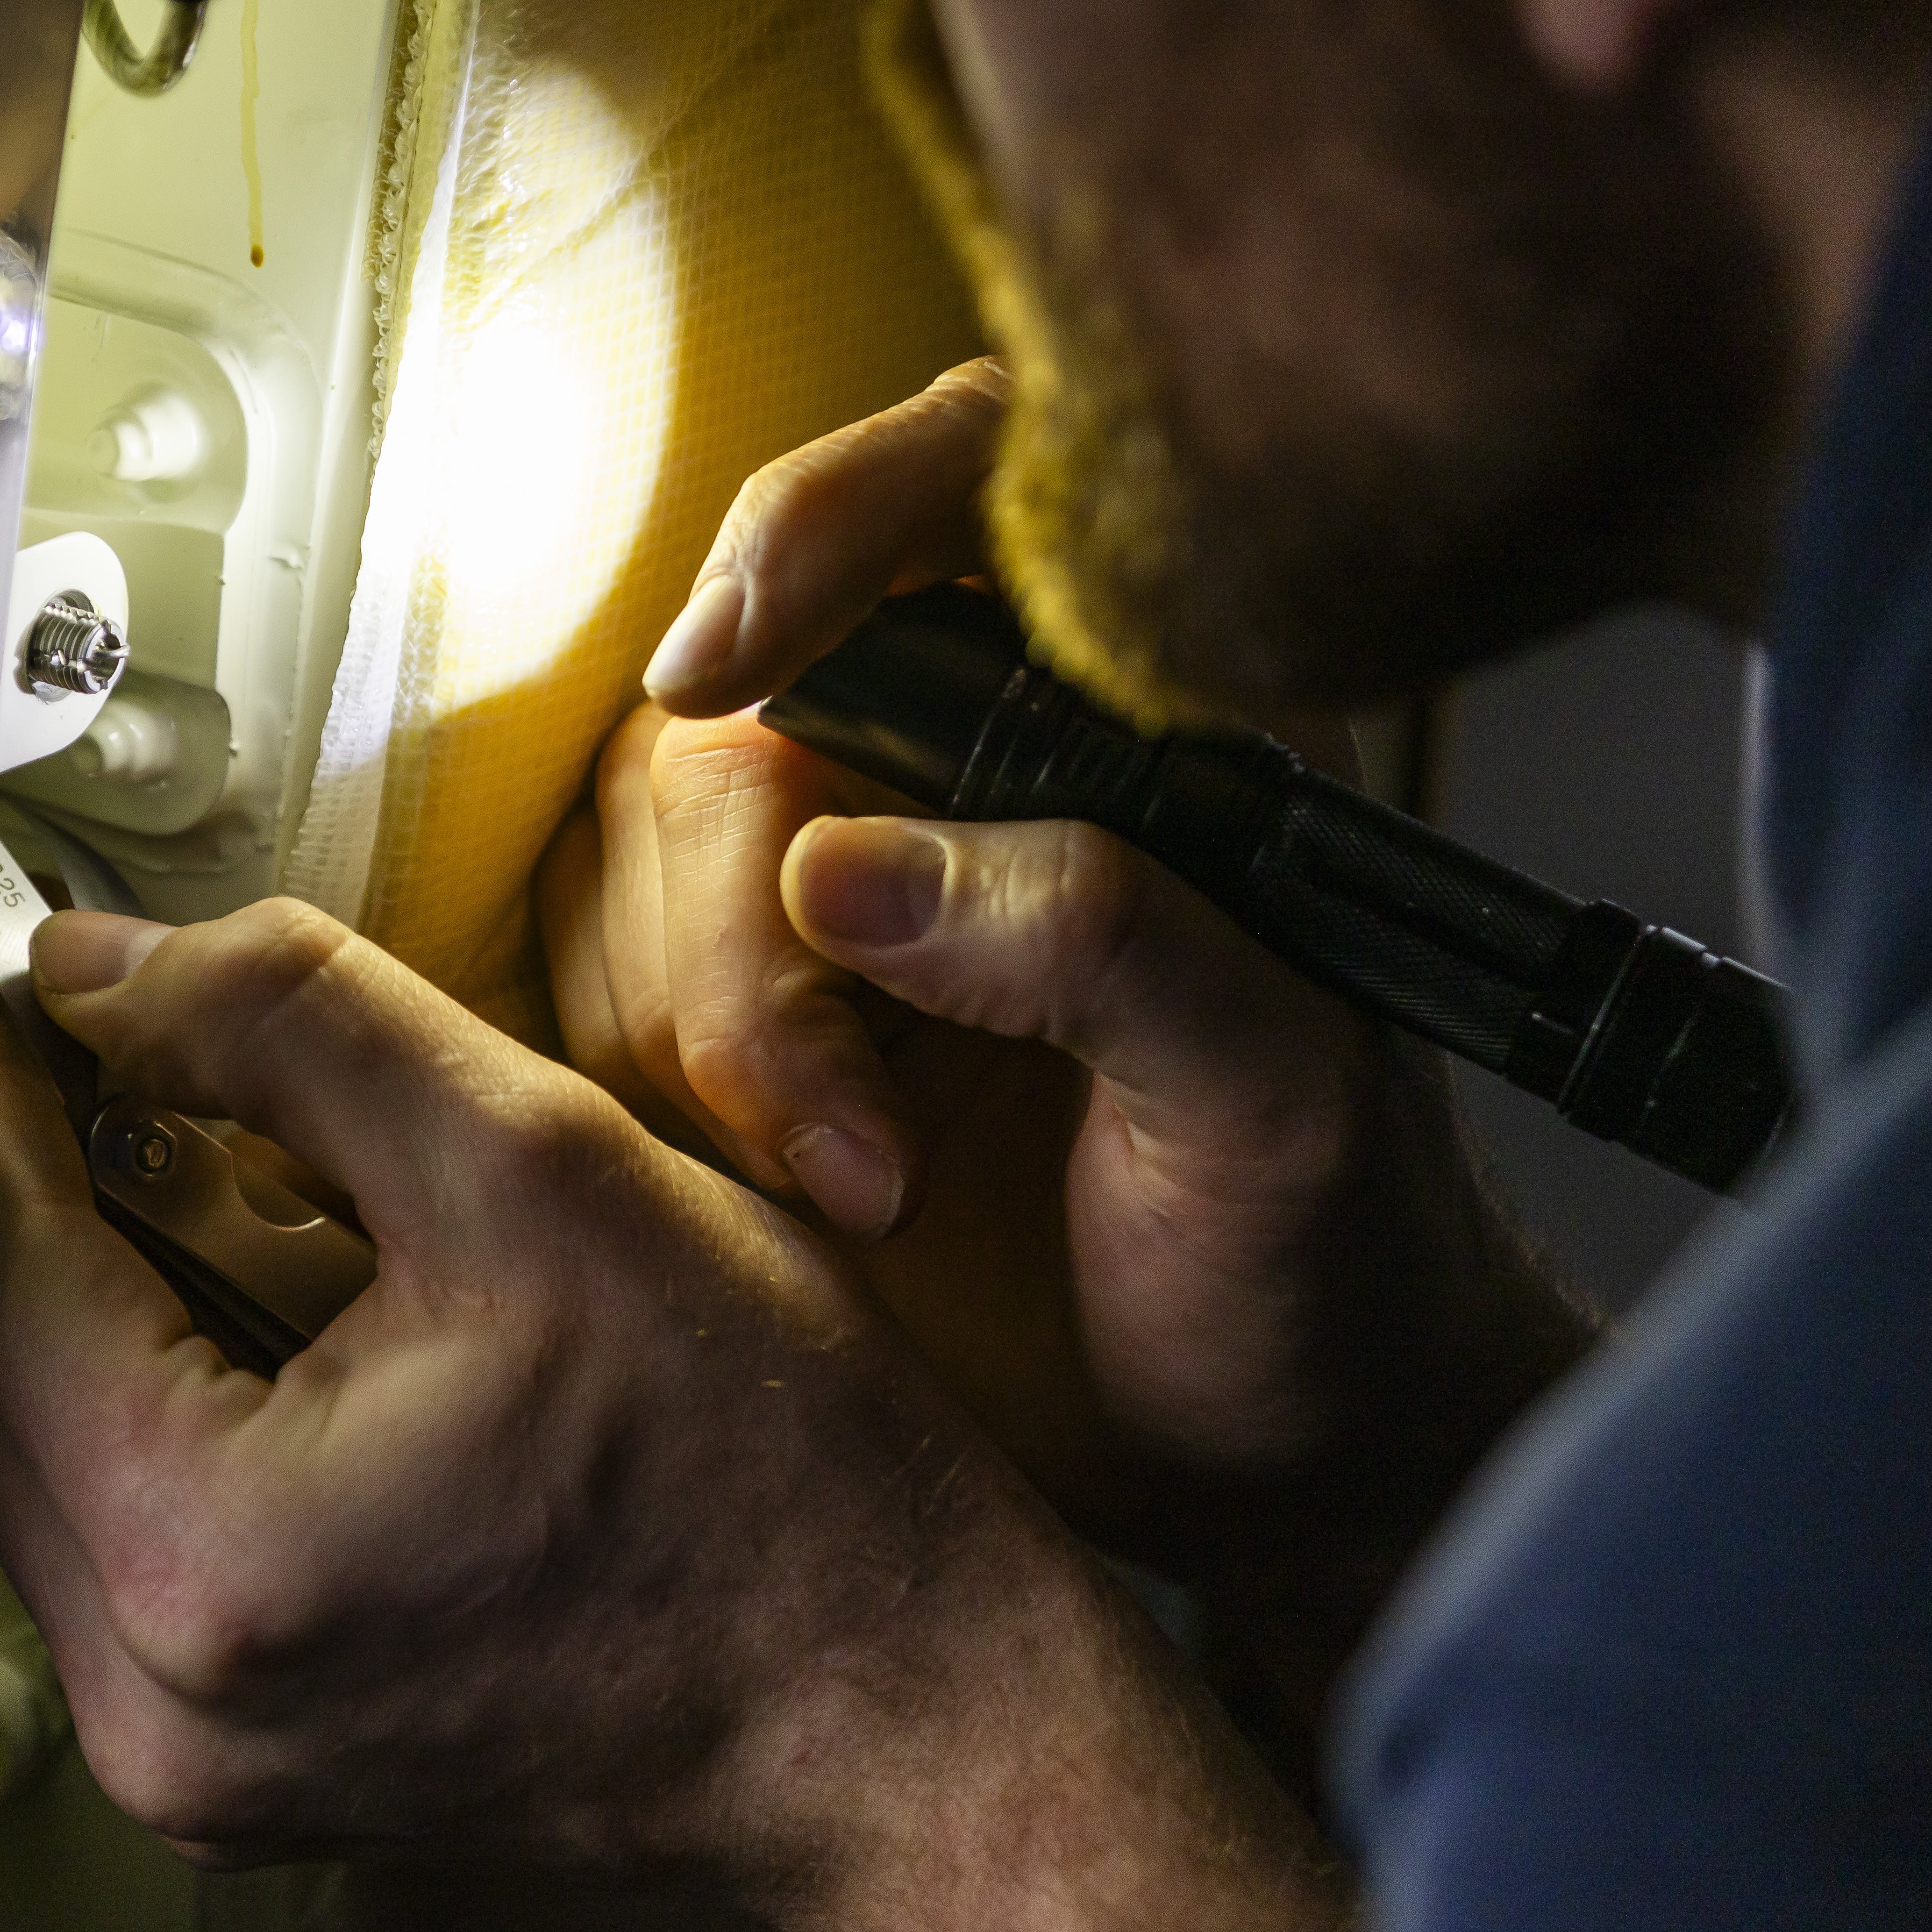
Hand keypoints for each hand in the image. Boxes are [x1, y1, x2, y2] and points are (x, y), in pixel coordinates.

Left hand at [0, 908, 1347, 1931]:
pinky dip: (194, 1403)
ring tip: (271, 1200)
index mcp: (208, 1557)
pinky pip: (143, 1532)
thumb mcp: (537, 1167)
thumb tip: (104, 972)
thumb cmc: (782, 1484)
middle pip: (2, 1362)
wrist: (906, 1712)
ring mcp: (194, 1753)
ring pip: (64, 1445)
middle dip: (68, 1188)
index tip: (13, 985)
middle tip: (149, 1058)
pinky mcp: (243, 1759)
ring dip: (130, 1297)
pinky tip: (311, 1330)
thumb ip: (290, 1029)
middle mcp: (162, 1698)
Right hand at [545, 369, 1593, 1747]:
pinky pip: (602, 980)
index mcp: (1118, 705)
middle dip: (735, 936)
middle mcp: (956, 760)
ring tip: (862, 1194)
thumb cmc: (1329, 1245)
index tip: (720, 666)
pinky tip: (790, 1189)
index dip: (811, 530)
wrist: (1276, 1445)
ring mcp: (833, 881)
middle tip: (849, 1144)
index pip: (939, 486)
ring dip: (703, 1038)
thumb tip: (841, 869)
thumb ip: (1100, 941)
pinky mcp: (745, 1011)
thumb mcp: (1276, 1093)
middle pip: (729, 721)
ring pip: (634, 854)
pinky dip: (656, 1087)